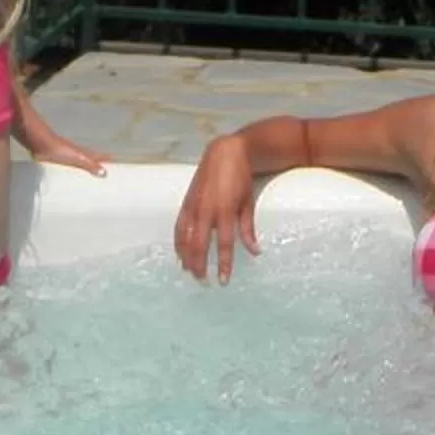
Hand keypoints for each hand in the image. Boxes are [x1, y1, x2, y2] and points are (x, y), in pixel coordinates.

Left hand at [26, 129, 108, 176]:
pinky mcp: (58, 161)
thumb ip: (90, 165)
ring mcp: (68, 158)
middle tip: (107, 172)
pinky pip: (70, 169)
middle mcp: (77, 154)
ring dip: (87, 169)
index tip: (117, 162)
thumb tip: (105, 173)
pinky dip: (74, 172)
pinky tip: (71, 178)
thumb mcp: (77, 158)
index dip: (108, 159)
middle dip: (99, 164)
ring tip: (92, 177)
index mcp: (84, 153)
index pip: (100, 156)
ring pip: (81, 164)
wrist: (41, 144)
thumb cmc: (60, 150)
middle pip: (91, 160)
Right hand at [174, 135, 261, 281]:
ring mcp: (193, 205)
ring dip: (187, 257)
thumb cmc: (240, 178)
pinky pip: (179, 226)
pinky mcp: (186, 201)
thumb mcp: (248, 203)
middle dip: (200, 266)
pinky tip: (180, 254)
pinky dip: (178, 242)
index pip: (223, 244)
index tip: (223, 281)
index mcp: (224, 210)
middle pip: (199, 245)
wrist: (225, 151)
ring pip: (185, 237)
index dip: (223, 264)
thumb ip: (248, 229)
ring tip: (190, 272)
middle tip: (203, 283)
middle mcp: (206, 209)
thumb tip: (255, 252)